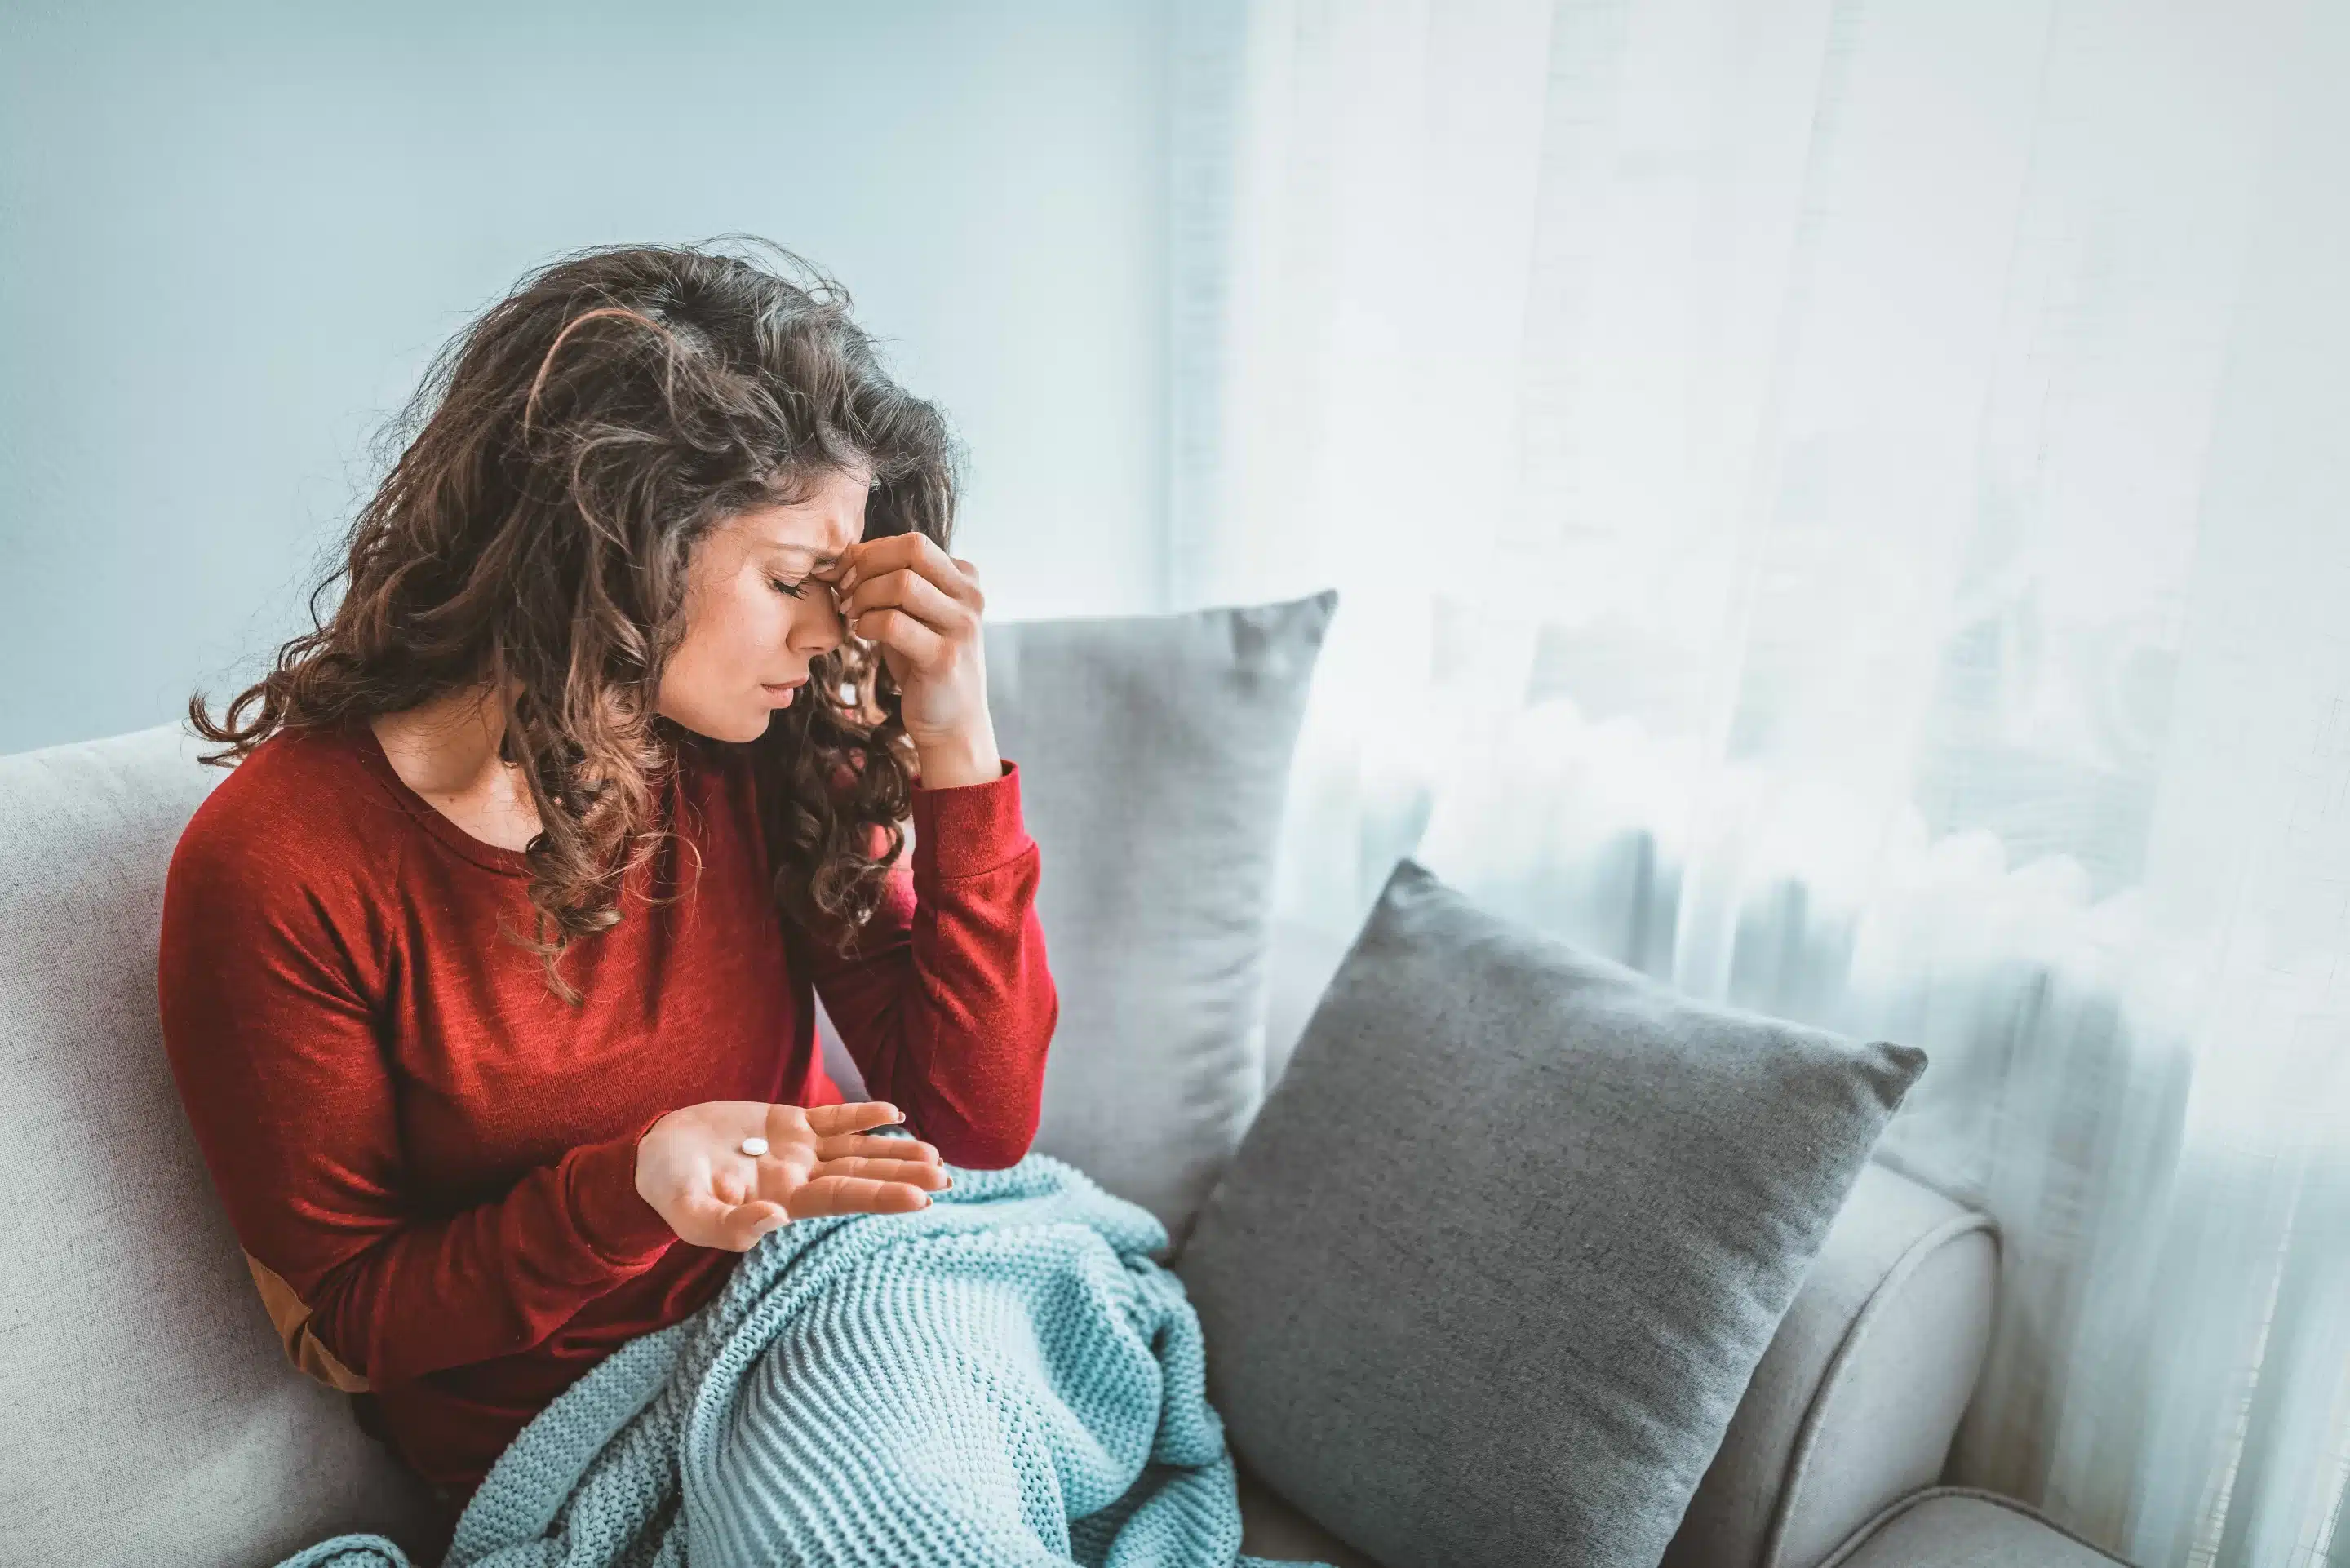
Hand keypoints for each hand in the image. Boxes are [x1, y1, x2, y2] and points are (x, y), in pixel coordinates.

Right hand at [633, 1099, 951, 1251]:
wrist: (652, 1155)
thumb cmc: (667, 1190)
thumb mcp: (688, 1215)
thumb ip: (728, 1226)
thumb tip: (775, 1220)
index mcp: (783, 1201)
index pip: (844, 1198)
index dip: (883, 1195)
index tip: (923, 1198)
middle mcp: (799, 1177)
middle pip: (862, 1174)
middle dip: (904, 1175)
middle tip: (949, 1177)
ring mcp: (796, 1149)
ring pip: (856, 1148)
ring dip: (895, 1148)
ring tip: (935, 1153)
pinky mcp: (786, 1122)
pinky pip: (832, 1119)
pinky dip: (863, 1114)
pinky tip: (893, 1112)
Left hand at [818, 535, 1002, 788]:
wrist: (952, 722)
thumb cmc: (924, 662)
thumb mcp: (913, 614)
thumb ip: (892, 582)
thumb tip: (844, 555)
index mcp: (964, 579)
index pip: (912, 542)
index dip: (871, 552)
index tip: (845, 575)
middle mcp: (970, 597)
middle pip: (912, 551)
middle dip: (867, 566)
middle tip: (844, 591)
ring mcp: (961, 627)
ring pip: (902, 584)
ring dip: (864, 596)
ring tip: (852, 614)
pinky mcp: (944, 657)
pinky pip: (893, 623)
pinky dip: (866, 624)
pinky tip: (860, 634)